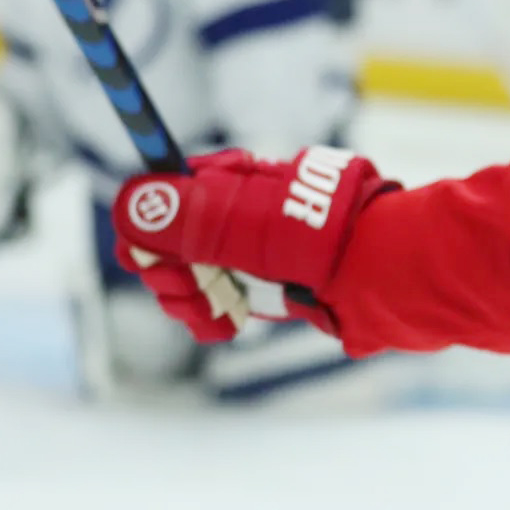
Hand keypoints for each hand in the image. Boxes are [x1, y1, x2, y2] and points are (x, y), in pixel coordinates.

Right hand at [111, 148, 392, 343]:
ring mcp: (247, 254)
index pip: (163, 203)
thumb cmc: (315, 237)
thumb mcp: (242, 221)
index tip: (147, 259)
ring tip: (214, 308)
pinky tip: (225, 324)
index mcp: (228, 186)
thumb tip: (131, 200)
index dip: (146, 233)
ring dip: (188, 299)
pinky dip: (211, 316)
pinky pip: (215, 304)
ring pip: (188, 280)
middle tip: (191, 287)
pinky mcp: (262, 287)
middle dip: (168, 273)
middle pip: (168, 248)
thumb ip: (185, 216)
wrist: (378, 272)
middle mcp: (233, 216)